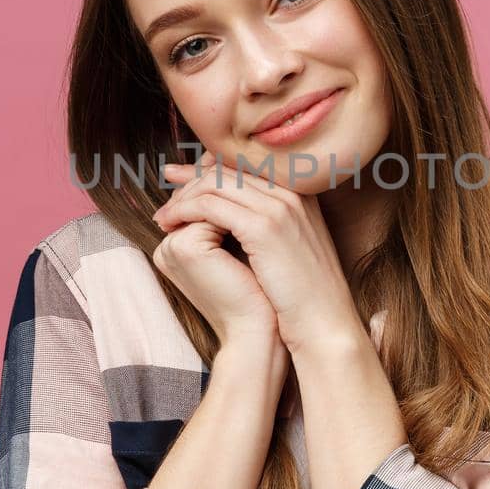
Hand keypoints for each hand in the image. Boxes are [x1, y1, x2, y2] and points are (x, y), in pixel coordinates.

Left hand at [153, 152, 366, 356]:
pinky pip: (210, 205)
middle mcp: (291, 192)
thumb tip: (230, 216)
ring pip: (215, 182)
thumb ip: (267, 224)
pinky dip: (185, 211)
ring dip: (183, 197)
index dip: (210, 167)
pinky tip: (172, 226)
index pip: (246, 165)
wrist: (325, 323)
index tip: (183, 176)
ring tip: (164, 216)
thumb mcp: (288, 249)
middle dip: (192, 176)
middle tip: (168, 189)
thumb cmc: (303, 295)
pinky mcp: (264, 227)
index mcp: (299, 194)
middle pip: (228, 168)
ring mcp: (279, 207)